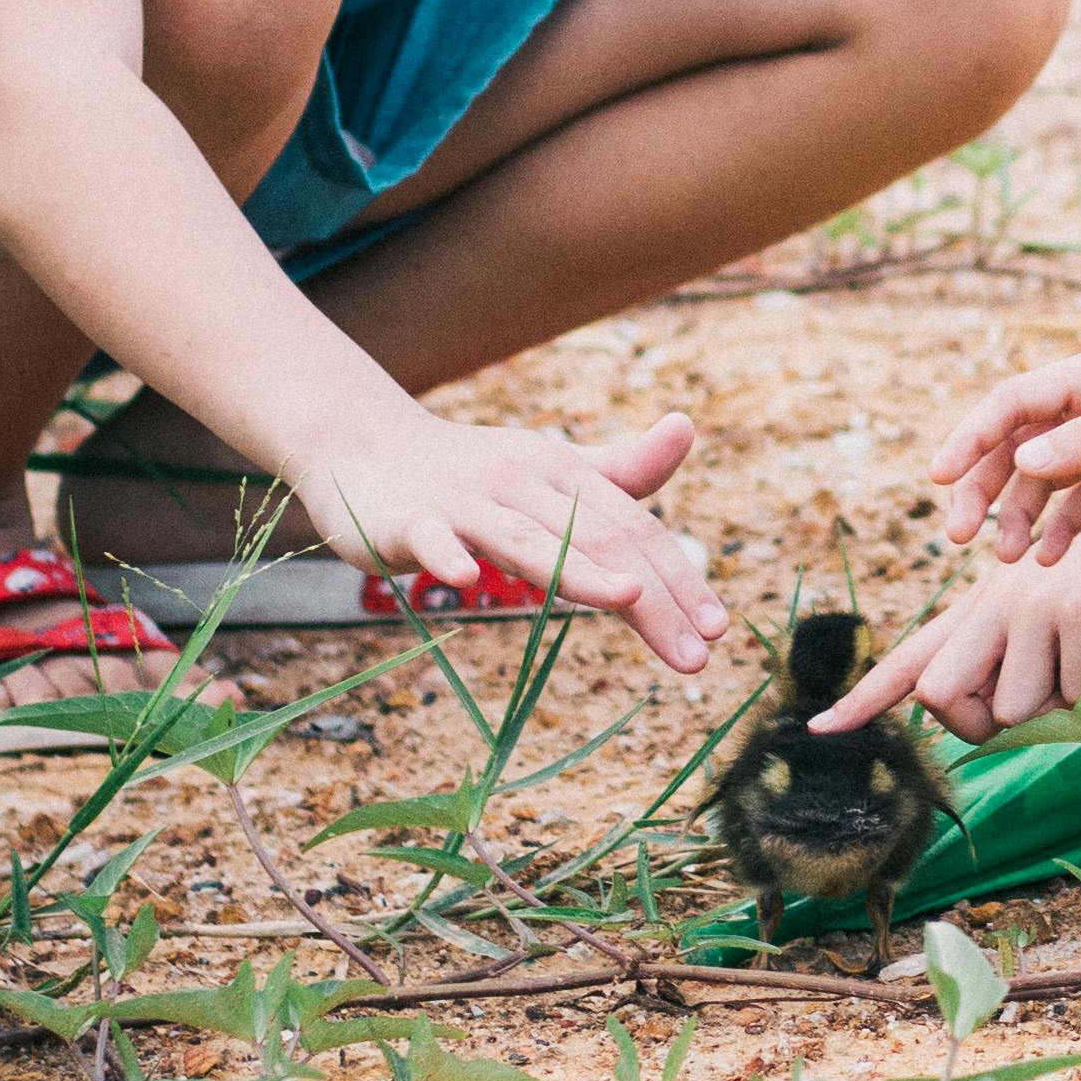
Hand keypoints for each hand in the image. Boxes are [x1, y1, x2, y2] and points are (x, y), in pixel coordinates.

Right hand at [281, 401, 720, 675]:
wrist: (361, 444)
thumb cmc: (470, 470)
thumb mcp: (549, 467)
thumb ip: (618, 468)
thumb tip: (687, 427)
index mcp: (562, 472)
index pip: (634, 527)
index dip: (678, 576)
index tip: (718, 629)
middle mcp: (521, 480)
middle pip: (596, 537)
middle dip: (651, 595)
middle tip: (697, 653)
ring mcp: (462, 500)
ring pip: (525, 537)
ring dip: (575, 568)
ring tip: (625, 596)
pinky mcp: (405, 519)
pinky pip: (429, 538)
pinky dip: (446, 555)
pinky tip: (466, 580)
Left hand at [817, 494, 1080, 745]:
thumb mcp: (1056, 609)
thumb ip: (1022, 659)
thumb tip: (1002, 719)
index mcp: (985, 605)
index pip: (914, 658)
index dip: (865, 698)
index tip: (822, 727)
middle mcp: (993, 602)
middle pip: (941, 697)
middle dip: (979, 727)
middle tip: (1030, 708)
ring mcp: (1032, 605)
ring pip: (1014, 712)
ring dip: (1059, 710)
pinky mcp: (1078, 612)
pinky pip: (1073, 699)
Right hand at [929, 328, 1080, 559]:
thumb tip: (1023, 461)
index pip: (1012, 405)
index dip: (970, 439)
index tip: (937, 479)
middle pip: (1017, 449)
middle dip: (983, 489)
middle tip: (960, 537)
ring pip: (1045, 484)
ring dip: (1019, 517)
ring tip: (1008, 558)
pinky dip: (1062, 533)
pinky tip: (1049, 560)